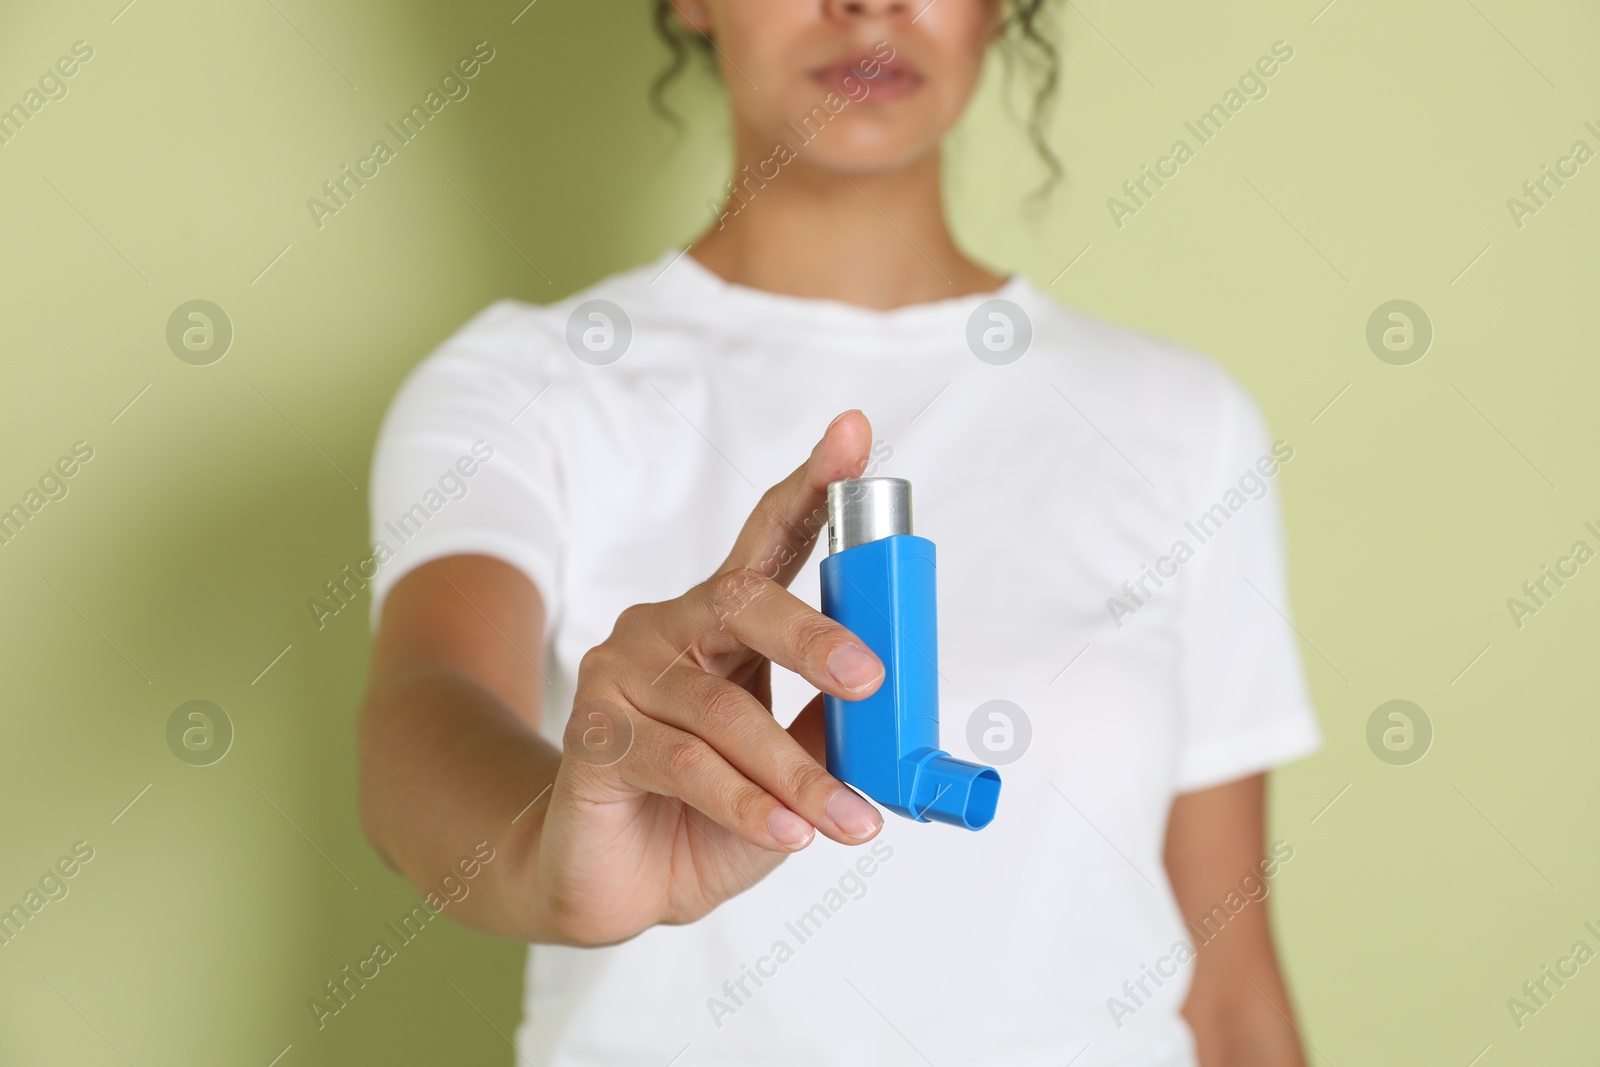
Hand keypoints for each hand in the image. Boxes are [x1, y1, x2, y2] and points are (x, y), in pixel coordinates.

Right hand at [536, 410, 887, 945]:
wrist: (617, 883)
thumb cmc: (707, 815)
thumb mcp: (787, 770)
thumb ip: (829, 729)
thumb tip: (897, 710)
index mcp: (722, 623)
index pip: (770, 538)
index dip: (812, 484)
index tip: (854, 433)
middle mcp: (668, 629)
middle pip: (741, 601)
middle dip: (811, 637)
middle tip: (868, 678)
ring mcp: (624, 676)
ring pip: (723, 709)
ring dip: (795, 772)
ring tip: (849, 820)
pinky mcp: (596, 736)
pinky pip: (686, 764)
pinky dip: (748, 803)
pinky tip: (789, 833)